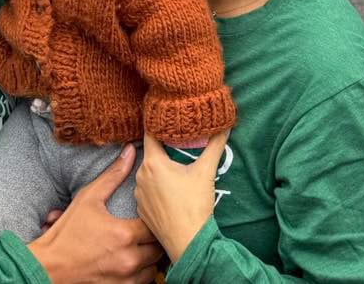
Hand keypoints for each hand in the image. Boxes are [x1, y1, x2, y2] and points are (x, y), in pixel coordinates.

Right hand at [28, 145, 160, 283]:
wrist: (49, 266)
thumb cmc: (68, 232)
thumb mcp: (89, 198)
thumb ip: (113, 175)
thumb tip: (130, 151)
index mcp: (124, 234)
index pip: (155, 225)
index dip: (154, 218)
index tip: (149, 213)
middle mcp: (128, 259)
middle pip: (158, 249)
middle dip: (155, 238)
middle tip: (148, 228)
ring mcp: (125, 279)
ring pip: (153, 269)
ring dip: (150, 258)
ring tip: (142, 245)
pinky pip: (143, 283)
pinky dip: (142, 273)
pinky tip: (133, 262)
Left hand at [134, 130, 228, 264]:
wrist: (189, 244)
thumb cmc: (195, 206)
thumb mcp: (206, 171)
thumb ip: (215, 145)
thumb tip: (224, 125)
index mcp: (153, 162)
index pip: (150, 133)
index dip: (157, 124)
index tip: (165, 118)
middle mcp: (141, 176)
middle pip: (151, 154)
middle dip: (164, 150)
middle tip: (179, 147)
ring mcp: (139, 195)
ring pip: (149, 174)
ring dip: (160, 172)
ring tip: (177, 174)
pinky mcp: (142, 211)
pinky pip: (147, 192)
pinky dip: (156, 189)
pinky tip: (171, 194)